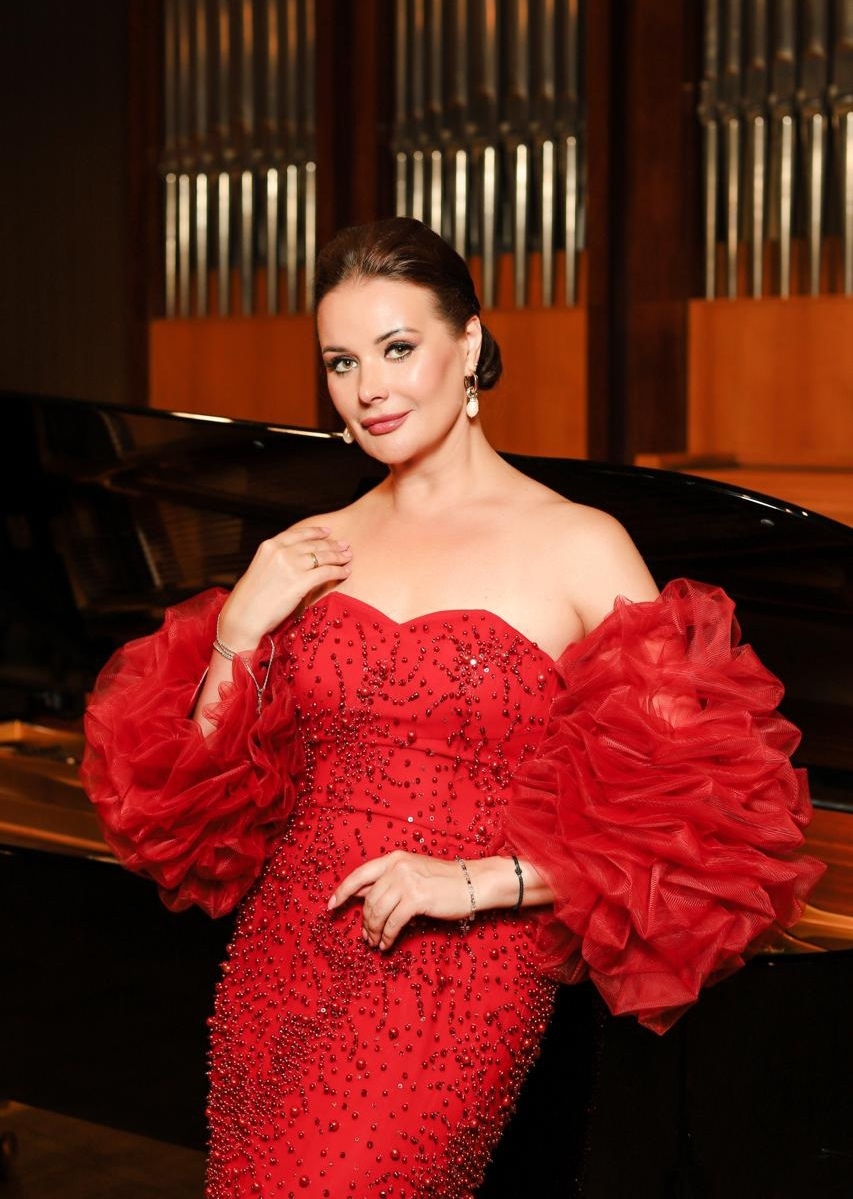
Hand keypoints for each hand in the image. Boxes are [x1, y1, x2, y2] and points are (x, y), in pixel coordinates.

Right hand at [218, 525, 352, 647]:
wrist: (243, 615)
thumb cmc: (250, 599)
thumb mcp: (260, 569)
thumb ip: (276, 560)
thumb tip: (296, 560)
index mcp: (269, 546)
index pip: (298, 534)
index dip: (316, 532)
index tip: (328, 532)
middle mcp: (281, 552)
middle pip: (314, 544)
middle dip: (332, 545)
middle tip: (345, 546)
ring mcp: (291, 566)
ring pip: (323, 556)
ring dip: (339, 556)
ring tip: (348, 557)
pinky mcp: (300, 582)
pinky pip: (326, 572)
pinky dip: (339, 571)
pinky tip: (345, 572)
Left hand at [328, 851, 473, 950]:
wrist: (473, 882)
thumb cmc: (443, 881)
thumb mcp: (412, 873)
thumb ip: (387, 882)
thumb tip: (360, 896)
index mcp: (394, 858)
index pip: (359, 875)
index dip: (342, 891)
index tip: (330, 906)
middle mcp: (397, 867)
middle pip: (368, 900)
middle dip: (364, 922)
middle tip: (365, 937)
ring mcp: (407, 881)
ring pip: (377, 912)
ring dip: (373, 932)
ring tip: (375, 943)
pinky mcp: (417, 898)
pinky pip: (393, 923)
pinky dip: (386, 936)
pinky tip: (386, 944)